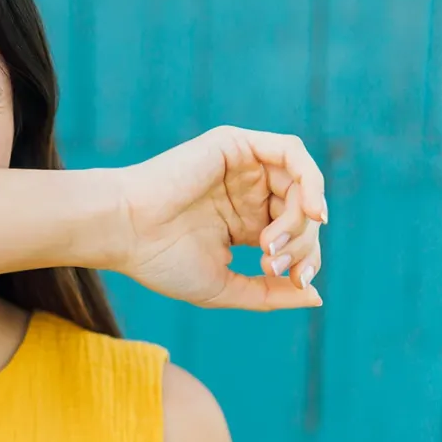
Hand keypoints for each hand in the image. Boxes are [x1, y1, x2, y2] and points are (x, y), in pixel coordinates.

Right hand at [116, 125, 327, 310]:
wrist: (125, 231)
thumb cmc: (161, 260)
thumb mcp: (226, 288)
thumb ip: (270, 293)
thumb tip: (316, 297)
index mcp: (242, 223)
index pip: (295, 236)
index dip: (306, 259)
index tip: (296, 282)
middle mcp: (245, 192)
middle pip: (302, 210)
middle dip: (302, 242)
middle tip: (272, 263)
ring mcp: (242, 166)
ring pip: (301, 183)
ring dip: (301, 216)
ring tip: (273, 242)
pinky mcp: (235, 144)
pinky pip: (291, 151)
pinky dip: (310, 179)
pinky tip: (311, 208)